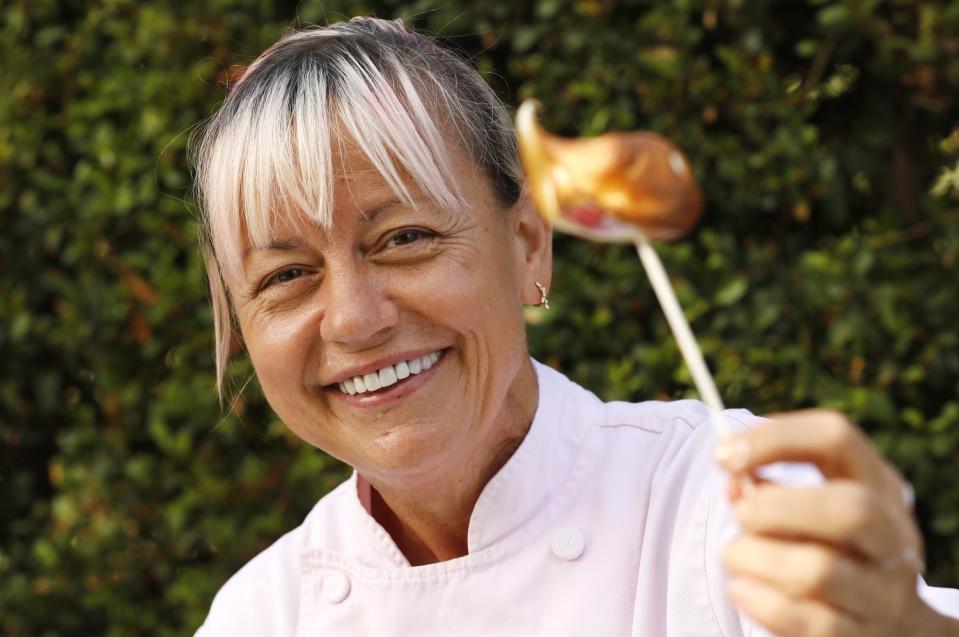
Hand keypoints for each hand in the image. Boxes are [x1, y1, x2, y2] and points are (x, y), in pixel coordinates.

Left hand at [714, 409, 950, 635]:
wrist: (888, 626)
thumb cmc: (828, 548)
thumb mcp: (807, 510)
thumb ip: (767, 489)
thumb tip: (733, 480)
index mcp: (878, 485)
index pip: (836, 437)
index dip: (775, 438)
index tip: (723, 454)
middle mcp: (893, 536)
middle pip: (851, 509)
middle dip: (780, 507)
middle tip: (739, 513)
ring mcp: (884, 593)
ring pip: (819, 571)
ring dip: (757, 558)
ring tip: (733, 555)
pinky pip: (809, 621)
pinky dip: (761, 602)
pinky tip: (742, 589)